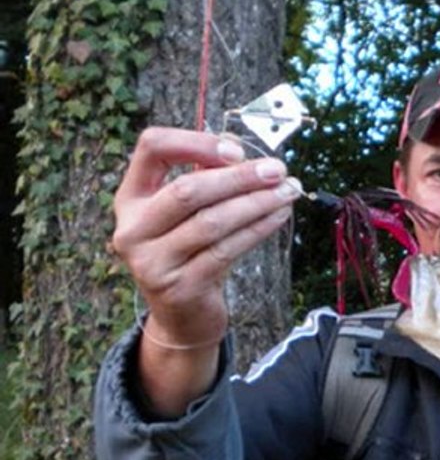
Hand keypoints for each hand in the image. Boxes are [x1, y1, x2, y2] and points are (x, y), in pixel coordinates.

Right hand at [112, 127, 298, 346]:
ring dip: (257, 203)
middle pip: (187, 190)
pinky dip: (258, 229)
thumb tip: (240, 149)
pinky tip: (279, 216)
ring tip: (288, 191)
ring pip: (211, 222)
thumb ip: (205, 179)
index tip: (236, 150)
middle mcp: (133, 229)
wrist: (182, 317)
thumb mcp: (186, 214)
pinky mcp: (181, 287)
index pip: (152, 148)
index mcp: (131, 198)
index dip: (196, 142)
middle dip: (239, 177)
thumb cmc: (189, 252)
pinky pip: (227, 250)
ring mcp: (153, 262)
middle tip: (277, 170)